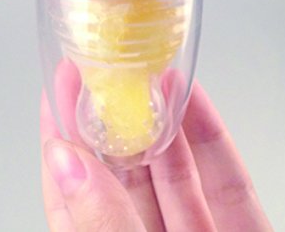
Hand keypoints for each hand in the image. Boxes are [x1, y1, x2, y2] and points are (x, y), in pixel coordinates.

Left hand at [41, 82, 271, 231]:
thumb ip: (100, 220)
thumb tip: (65, 160)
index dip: (63, 134)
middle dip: (118, 114)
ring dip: (165, 115)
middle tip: (109, 68)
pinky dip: (210, 136)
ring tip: (153, 71)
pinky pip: (226, 180)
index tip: (59, 88)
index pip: (71, 188)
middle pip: (125, 170)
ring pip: (175, 167)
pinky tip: (194, 98)